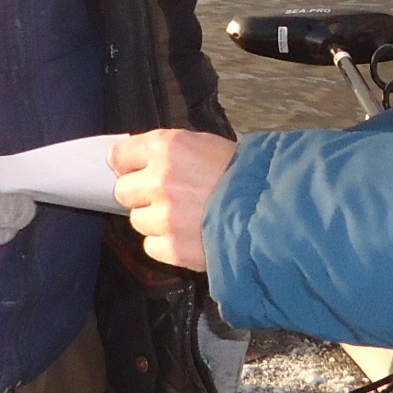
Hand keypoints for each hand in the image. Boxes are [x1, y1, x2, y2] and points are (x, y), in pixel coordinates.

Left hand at [110, 129, 234, 271]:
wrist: (273, 210)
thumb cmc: (243, 175)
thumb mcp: (206, 146)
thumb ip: (169, 151)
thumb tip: (133, 157)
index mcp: (169, 147)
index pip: (120, 155)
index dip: (127, 164)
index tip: (133, 169)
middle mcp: (160, 180)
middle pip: (123, 191)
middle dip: (141, 194)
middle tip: (167, 196)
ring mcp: (164, 216)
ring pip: (137, 220)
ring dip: (155, 220)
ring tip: (184, 217)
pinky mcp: (171, 246)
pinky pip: (151, 245)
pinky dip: (166, 243)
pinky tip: (188, 235)